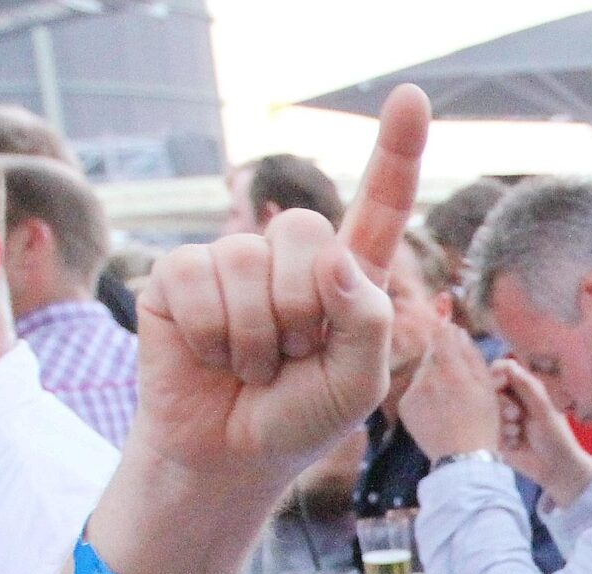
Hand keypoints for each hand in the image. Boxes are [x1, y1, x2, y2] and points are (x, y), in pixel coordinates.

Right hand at [122, 86, 428, 507]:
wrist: (231, 455)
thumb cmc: (301, 419)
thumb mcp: (358, 385)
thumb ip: (368, 324)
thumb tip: (337, 258)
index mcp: (349, 278)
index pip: (379, 205)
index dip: (396, 152)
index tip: (411, 99)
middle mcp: (292, 259)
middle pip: (309, 233)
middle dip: (303, 309)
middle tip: (290, 356)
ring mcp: (232, 261)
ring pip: (249, 259)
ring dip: (255, 334)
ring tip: (251, 364)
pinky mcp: (180, 275)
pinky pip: (197, 278)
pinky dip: (211, 332)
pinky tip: (212, 355)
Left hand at [400, 318, 501, 460]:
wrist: (464, 461)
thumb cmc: (483, 424)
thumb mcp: (487, 387)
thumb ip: (470, 354)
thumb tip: (456, 328)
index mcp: (452, 371)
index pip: (442, 333)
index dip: (446, 325)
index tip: (447, 317)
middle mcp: (428, 379)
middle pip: (432, 352)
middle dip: (444, 358)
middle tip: (458, 377)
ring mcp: (413, 393)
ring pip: (423, 371)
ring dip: (434, 377)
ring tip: (450, 400)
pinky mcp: (405, 406)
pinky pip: (415, 389)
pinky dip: (425, 394)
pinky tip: (438, 410)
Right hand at [490, 356, 591, 503]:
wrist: (556, 470)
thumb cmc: (557, 436)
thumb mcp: (544, 409)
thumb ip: (527, 387)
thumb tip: (508, 364)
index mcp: (525, 388)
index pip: (501, 369)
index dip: (496, 375)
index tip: (500, 384)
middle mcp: (512, 400)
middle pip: (490, 389)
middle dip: (501, 403)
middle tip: (516, 416)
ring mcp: (503, 418)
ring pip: (487, 410)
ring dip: (502, 422)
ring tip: (518, 433)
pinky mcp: (496, 435)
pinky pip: (487, 429)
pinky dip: (500, 436)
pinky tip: (514, 445)